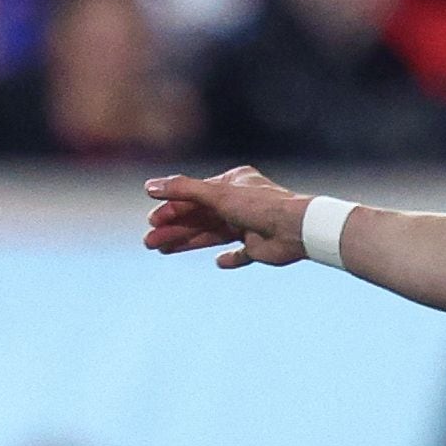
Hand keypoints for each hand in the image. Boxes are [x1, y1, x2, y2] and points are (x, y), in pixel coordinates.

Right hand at [143, 167, 308, 269]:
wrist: (296, 229)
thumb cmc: (259, 206)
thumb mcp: (216, 194)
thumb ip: (183, 190)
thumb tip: (149, 186)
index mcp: (232, 183)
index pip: (195, 196)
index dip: (172, 209)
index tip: (152, 221)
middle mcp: (239, 202)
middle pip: (199, 217)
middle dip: (174, 228)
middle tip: (150, 241)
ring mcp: (249, 225)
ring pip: (212, 234)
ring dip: (188, 241)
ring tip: (162, 250)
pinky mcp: (259, 246)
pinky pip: (241, 254)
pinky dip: (229, 258)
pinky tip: (218, 262)